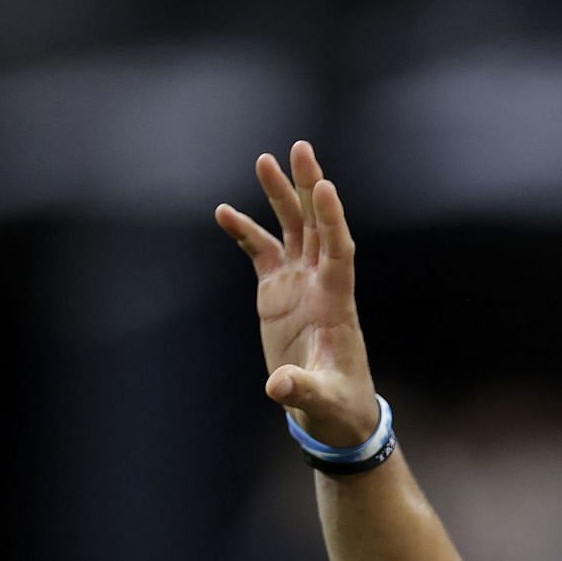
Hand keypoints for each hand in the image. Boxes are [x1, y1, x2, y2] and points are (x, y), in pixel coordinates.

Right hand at [215, 141, 379, 448]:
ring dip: (279, 196)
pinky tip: (223, 211)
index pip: (338, 251)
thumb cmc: (336, 406)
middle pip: (317, 226)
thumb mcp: (322, 402)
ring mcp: (299, 284)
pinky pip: (261, 252)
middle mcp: (320, 285)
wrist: (331, 410)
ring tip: (263, 160)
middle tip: (299, 150)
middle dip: (308, 188)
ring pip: (292, 230)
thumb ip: (303, 390)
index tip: (325, 187)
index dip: (332, 220)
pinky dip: (245, 231)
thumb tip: (278, 388)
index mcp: (336, 304)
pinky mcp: (278, 293)